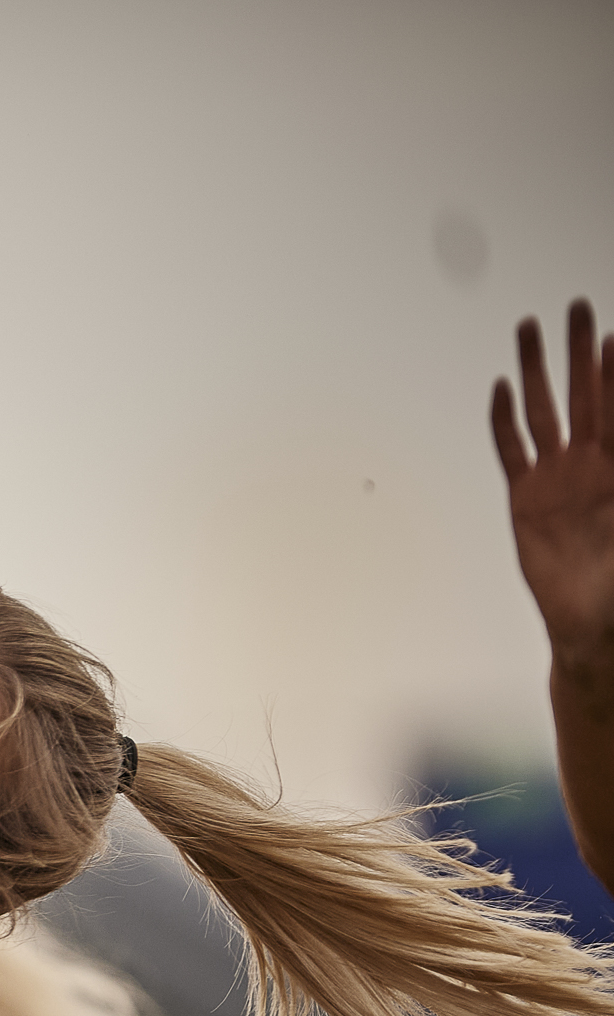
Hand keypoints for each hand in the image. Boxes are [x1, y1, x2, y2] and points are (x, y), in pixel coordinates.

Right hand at [492, 298, 613, 667]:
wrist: (588, 617)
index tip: (613, 333)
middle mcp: (589, 464)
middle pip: (583, 394)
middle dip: (579, 351)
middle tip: (577, 310)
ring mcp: (556, 477)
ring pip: (544, 411)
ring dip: (538, 372)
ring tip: (530, 333)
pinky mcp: (526, 497)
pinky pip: (511, 451)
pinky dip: (503, 421)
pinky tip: (502, 391)